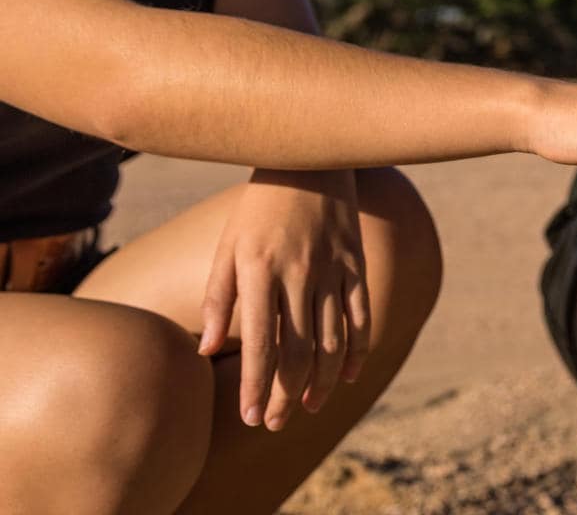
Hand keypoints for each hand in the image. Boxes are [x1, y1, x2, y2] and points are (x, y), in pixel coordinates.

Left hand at [199, 169, 370, 430]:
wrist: (311, 159)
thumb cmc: (260, 206)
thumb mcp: (228, 246)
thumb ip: (219, 298)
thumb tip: (210, 350)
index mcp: (261, 271)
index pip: (260, 344)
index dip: (255, 386)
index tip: (249, 418)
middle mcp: (299, 274)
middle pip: (299, 351)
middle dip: (287, 394)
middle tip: (274, 422)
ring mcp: (333, 269)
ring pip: (333, 340)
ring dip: (321, 382)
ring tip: (308, 408)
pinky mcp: (357, 264)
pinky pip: (361, 315)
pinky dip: (357, 350)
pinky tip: (346, 375)